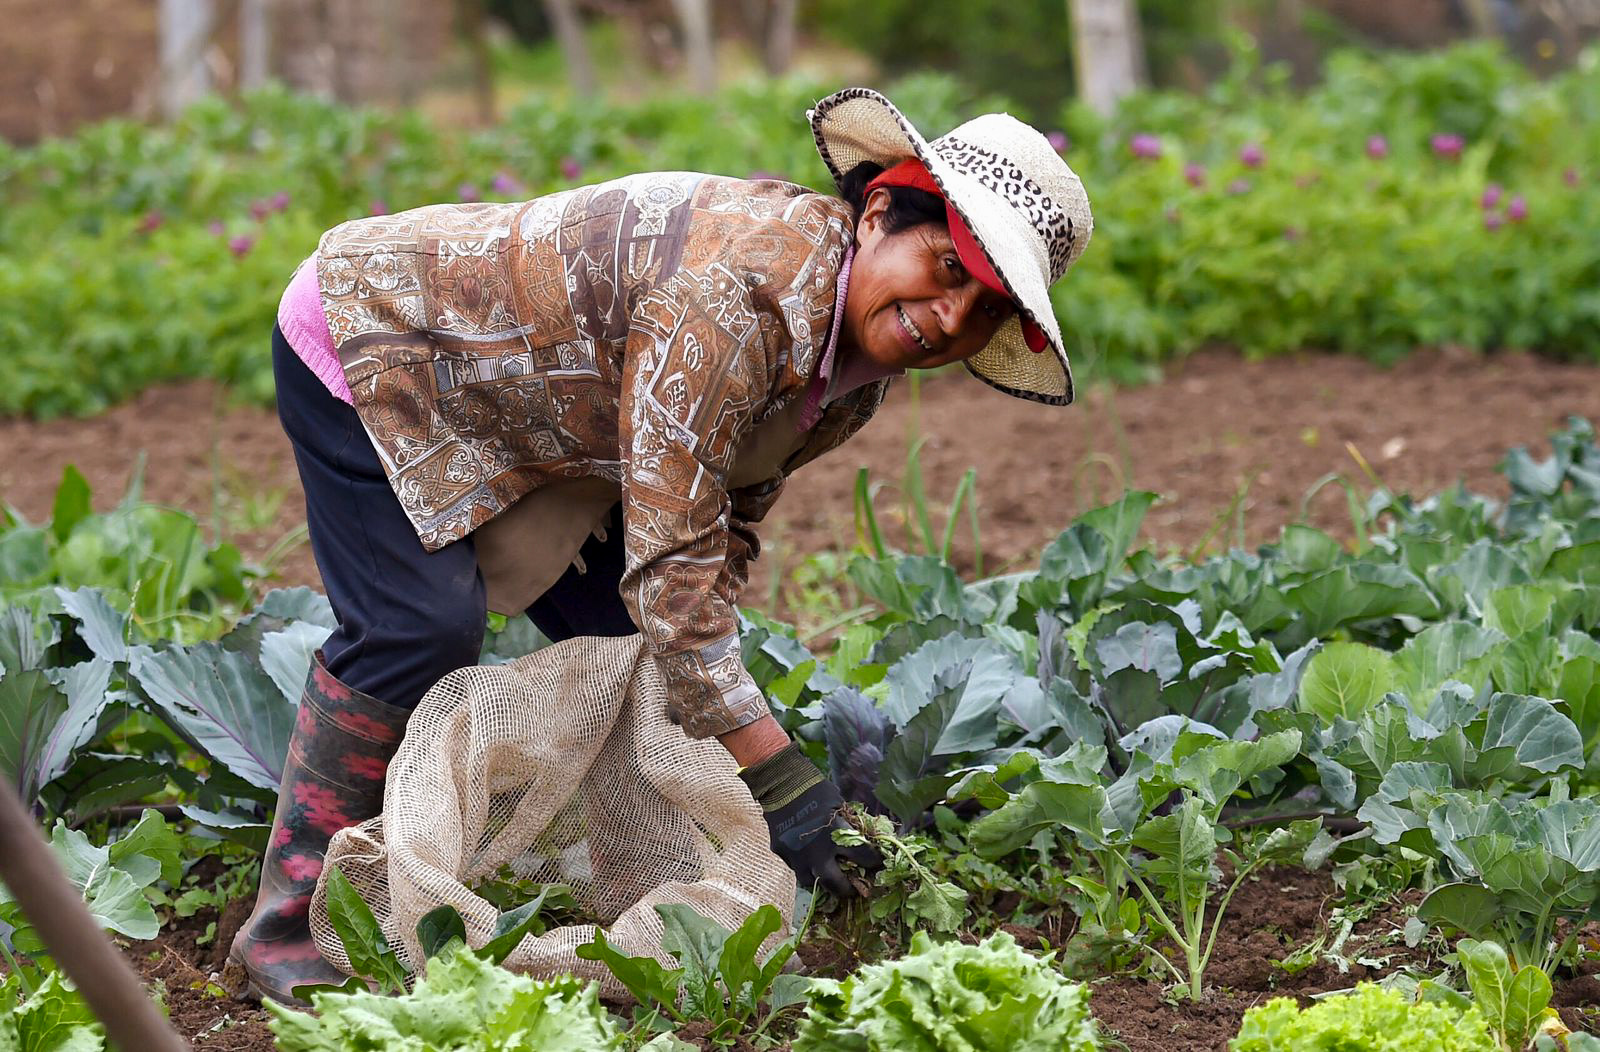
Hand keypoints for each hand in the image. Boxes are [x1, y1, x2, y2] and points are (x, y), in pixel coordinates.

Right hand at [737, 743, 880, 896]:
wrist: (781, 784)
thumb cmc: (815, 790)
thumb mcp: (838, 805)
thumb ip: (846, 826)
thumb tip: (858, 839)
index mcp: (836, 836)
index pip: (863, 858)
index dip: (873, 862)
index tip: (876, 864)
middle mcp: (817, 853)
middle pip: (835, 884)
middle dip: (847, 889)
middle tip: (852, 888)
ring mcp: (797, 856)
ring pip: (811, 881)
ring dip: (822, 881)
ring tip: (828, 877)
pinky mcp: (782, 854)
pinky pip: (795, 867)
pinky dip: (805, 866)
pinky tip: (808, 860)